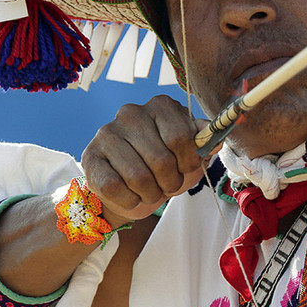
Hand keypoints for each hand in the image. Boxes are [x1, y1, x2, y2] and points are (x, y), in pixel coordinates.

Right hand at [82, 95, 210, 226]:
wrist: (128, 189)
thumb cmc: (163, 167)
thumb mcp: (188, 155)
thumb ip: (203, 144)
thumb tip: (216, 139)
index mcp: (160, 106)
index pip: (181, 137)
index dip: (189, 162)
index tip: (187, 169)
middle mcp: (131, 113)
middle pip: (161, 160)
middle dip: (170, 182)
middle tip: (169, 186)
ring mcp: (107, 133)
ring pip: (138, 177)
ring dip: (151, 194)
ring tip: (151, 192)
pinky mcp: (90, 157)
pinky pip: (114, 187)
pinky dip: (130, 200)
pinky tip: (131, 196)